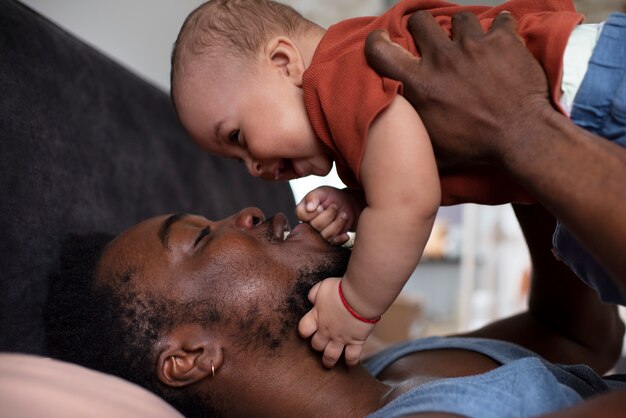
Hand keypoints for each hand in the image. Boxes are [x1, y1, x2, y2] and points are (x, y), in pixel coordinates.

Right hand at [296, 186, 355, 244]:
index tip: (322, 205)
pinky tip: (345, 233)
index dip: (314, 211)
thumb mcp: (322, 191)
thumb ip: (313, 196)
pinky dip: (341, 238)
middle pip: (316, 225)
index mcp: (303, 212)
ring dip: (338, 223)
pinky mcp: (330, 240)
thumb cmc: (332, 196)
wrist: (347, 203)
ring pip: (326, 235)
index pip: (302, 215)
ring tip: (344, 214)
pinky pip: (334, 242)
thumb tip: (308, 207)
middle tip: (335, 206)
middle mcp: (309, 225)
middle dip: (329, 214)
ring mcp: (320, 234)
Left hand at [298, 277, 375, 367]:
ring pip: (330, 356)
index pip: (303, 330)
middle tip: (320, 345)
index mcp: (317, 317)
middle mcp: (326, 331)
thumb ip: (314, 294)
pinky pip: (352, 357)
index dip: (304, 331)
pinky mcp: (355, 341)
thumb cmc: (341, 289)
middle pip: (316, 345)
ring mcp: (340, 338)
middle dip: (317, 346)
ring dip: (328, 360)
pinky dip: (351, 361)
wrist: (359, 297)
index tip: (307, 332)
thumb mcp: (323, 286)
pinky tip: (350, 363)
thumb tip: (311, 299)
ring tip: (328, 363)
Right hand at [365, 11, 552, 167]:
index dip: (378, 41)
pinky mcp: (503, 40)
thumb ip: (410, 129)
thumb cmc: (477, 147)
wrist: (521, 138)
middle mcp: (442, 59)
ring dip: (464, 31)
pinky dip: (501, 29)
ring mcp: (473, 46)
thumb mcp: (431, 146)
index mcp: (419, 84)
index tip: (384, 40)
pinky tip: (501, 43)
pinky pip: (500, 19)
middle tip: (434, 42)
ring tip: (472, 46)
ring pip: (460, 19)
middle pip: (421, 21)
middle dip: (424, 28)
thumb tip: (396, 130)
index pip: (381, 50)